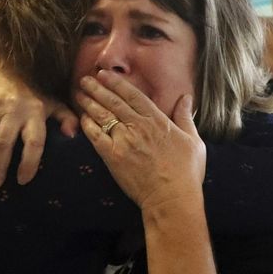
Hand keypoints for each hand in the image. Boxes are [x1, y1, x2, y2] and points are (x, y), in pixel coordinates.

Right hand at [0, 71, 78, 188]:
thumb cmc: (31, 98)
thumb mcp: (51, 104)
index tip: (22, 180)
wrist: (1, 74)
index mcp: (34, 112)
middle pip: (4, 142)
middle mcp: (12, 110)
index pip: (33, 140)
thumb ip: (65, 119)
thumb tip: (73, 136)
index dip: (29, 162)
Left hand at [76, 70, 204, 210]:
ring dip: (89, 103)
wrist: (172, 199)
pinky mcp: (113, 157)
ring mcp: (124, 141)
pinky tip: (82, 118)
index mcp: (156, 120)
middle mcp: (138, 126)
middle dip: (97, 88)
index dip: (116, 83)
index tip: (104, 74)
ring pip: (102, 116)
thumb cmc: (186, 173)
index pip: (132, 95)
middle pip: (113, 102)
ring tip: (79, 94)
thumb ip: (185, 117)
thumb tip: (186, 98)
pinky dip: (88, 126)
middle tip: (85, 80)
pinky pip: (95, 136)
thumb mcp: (193, 141)